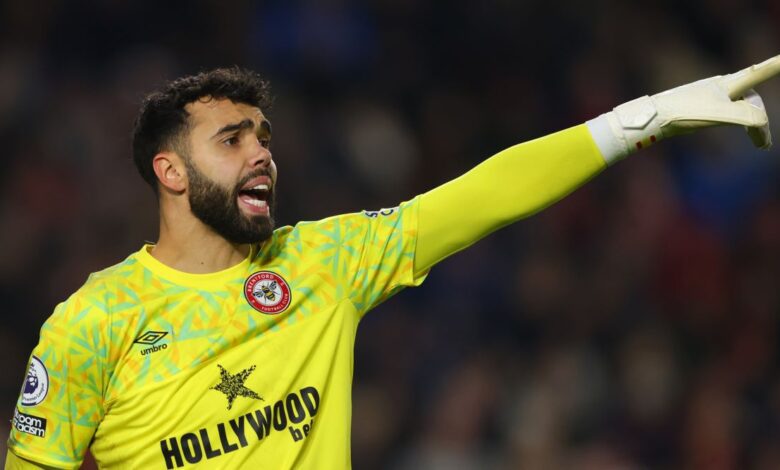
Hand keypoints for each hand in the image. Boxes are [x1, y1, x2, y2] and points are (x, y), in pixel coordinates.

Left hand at [588, 55, 779, 162]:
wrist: (651, 117)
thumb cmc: (684, 113)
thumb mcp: (720, 115)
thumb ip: (747, 117)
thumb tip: (762, 123)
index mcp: (728, 85)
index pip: (758, 73)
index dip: (773, 66)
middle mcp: (719, 86)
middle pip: (751, 99)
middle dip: (760, 120)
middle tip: (763, 144)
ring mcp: (707, 96)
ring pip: (738, 107)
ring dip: (751, 124)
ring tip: (758, 142)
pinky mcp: (696, 106)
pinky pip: (724, 112)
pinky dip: (736, 122)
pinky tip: (728, 128)